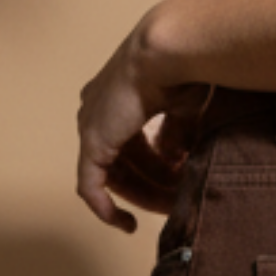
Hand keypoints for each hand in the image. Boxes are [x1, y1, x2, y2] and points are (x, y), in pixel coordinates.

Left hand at [76, 16, 212, 231]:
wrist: (170, 51)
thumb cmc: (184, 67)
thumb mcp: (184, 107)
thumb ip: (177, 133)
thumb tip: (176, 158)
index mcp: (118, 95)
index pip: (130, 141)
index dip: (155, 165)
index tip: (178, 177)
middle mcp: (98, 109)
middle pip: (121, 161)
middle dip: (150, 183)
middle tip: (175, 200)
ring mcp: (92, 125)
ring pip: (112, 176)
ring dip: (141, 195)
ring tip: (168, 206)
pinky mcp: (92, 143)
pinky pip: (91, 188)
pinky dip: (106, 209)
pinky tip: (126, 224)